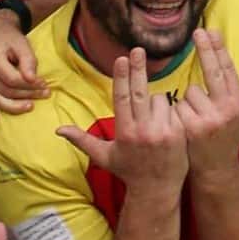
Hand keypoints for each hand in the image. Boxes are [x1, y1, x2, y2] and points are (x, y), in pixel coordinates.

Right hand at [0, 7, 47, 122]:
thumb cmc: (8, 37)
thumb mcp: (21, 43)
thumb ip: (28, 61)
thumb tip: (33, 80)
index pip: (12, 80)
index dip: (30, 85)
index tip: (45, 85)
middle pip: (4, 91)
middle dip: (26, 95)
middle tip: (44, 95)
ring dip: (13, 106)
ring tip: (30, 106)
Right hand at [55, 48, 188, 189]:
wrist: (156, 190)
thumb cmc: (129, 170)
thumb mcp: (104, 156)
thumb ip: (82, 140)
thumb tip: (58, 129)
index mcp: (124, 133)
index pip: (122, 99)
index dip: (122, 77)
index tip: (122, 59)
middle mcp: (142, 130)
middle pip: (140, 92)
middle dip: (138, 69)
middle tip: (138, 50)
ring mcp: (163, 131)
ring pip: (160, 100)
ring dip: (156, 103)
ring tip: (153, 121)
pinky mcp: (180, 133)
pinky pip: (175, 109)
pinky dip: (171, 111)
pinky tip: (168, 124)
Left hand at [175, 28, 238, 175]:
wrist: (214, 167)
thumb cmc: (231, 138)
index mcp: (237, 103)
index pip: (228, 70)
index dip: (220, 49)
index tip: (212, 31)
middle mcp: (225, 109)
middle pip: (212, 72)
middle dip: (205, 50)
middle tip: (197, 31)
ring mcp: (207, 119)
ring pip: (190, 92)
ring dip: (188, 100)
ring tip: (195, 115)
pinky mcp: (190, 128)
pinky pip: (178, 106)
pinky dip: (178, 110)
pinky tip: (184, 122)